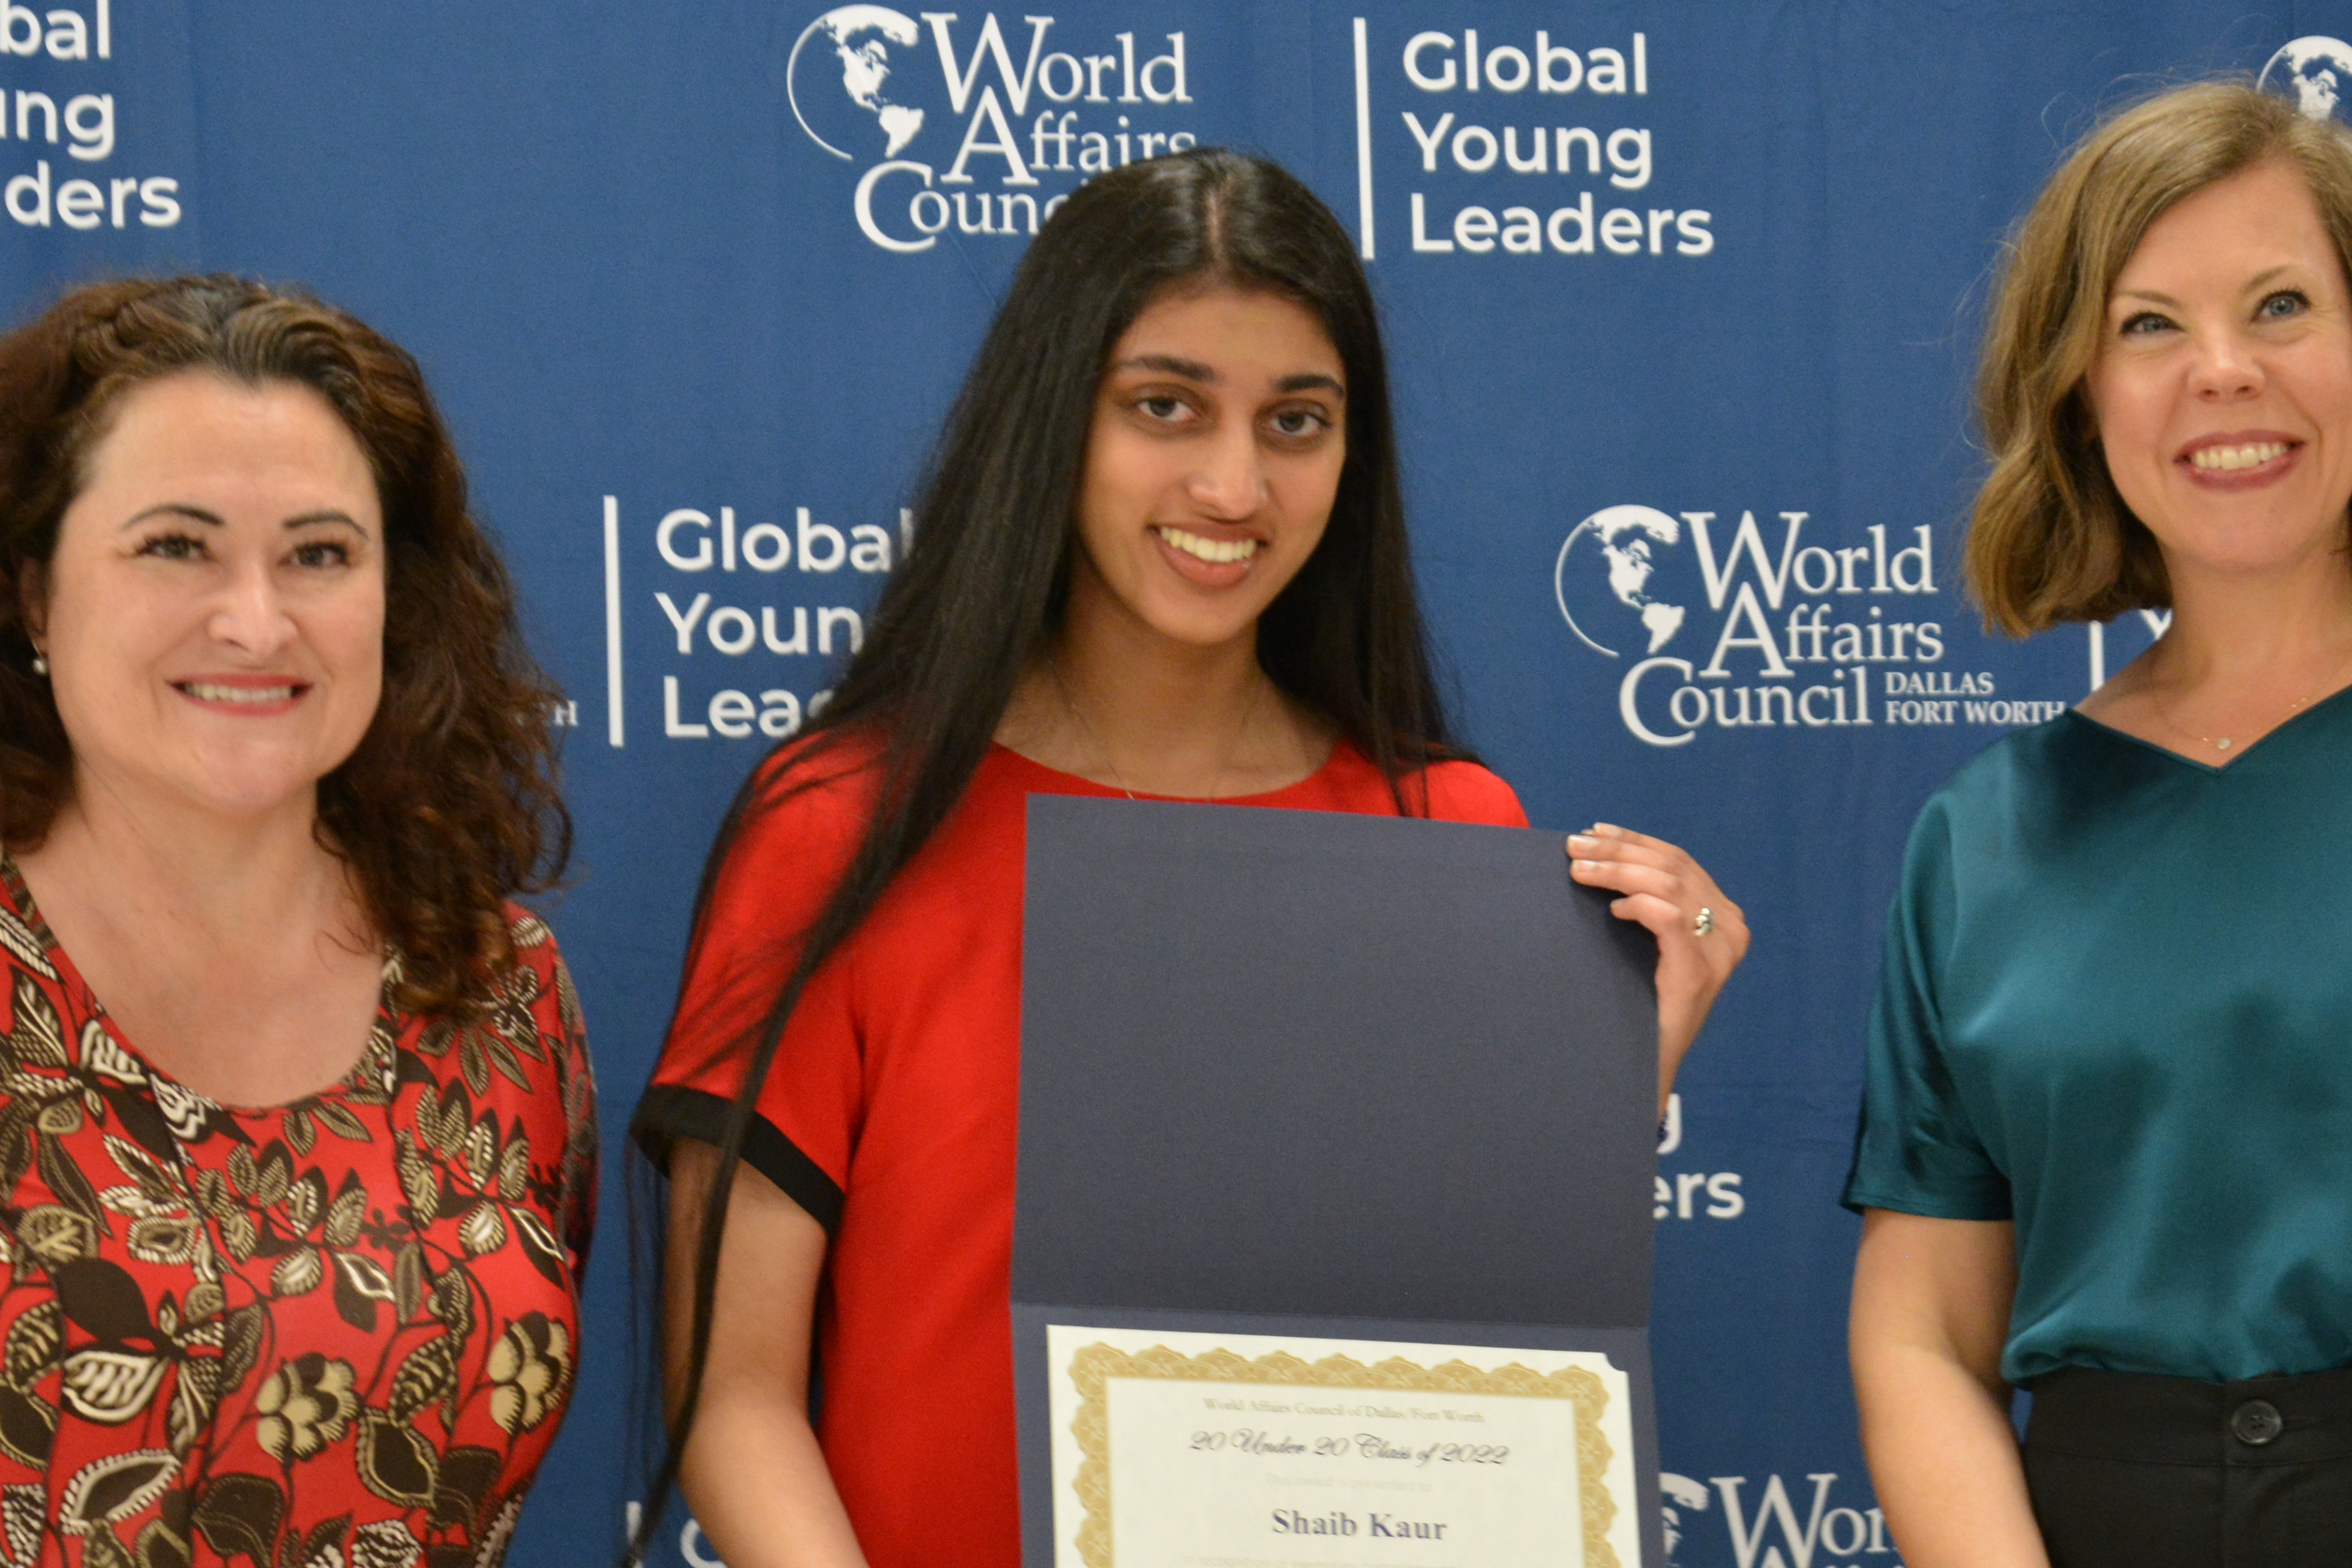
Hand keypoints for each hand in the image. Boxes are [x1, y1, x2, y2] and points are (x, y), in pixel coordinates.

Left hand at [1566, 823, 1747, 1113]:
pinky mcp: (1698, 973)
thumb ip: (1650, 906)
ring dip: (1616, 870)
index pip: (1680, 862)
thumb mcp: (1655, 948)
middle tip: (1574, 845)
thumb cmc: (1644, 1005)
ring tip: (1577, 869)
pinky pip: (1668, 918)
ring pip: (1667, 885)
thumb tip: (1601, 856)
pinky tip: (1612, 910)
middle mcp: (1730, 931)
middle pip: (1671, 867)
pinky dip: (1637, 904)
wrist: (1650, 1068)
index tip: (1595, 830)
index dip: (1636, 841)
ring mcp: (1719, 953)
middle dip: (1619, 849)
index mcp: (1724, 919)